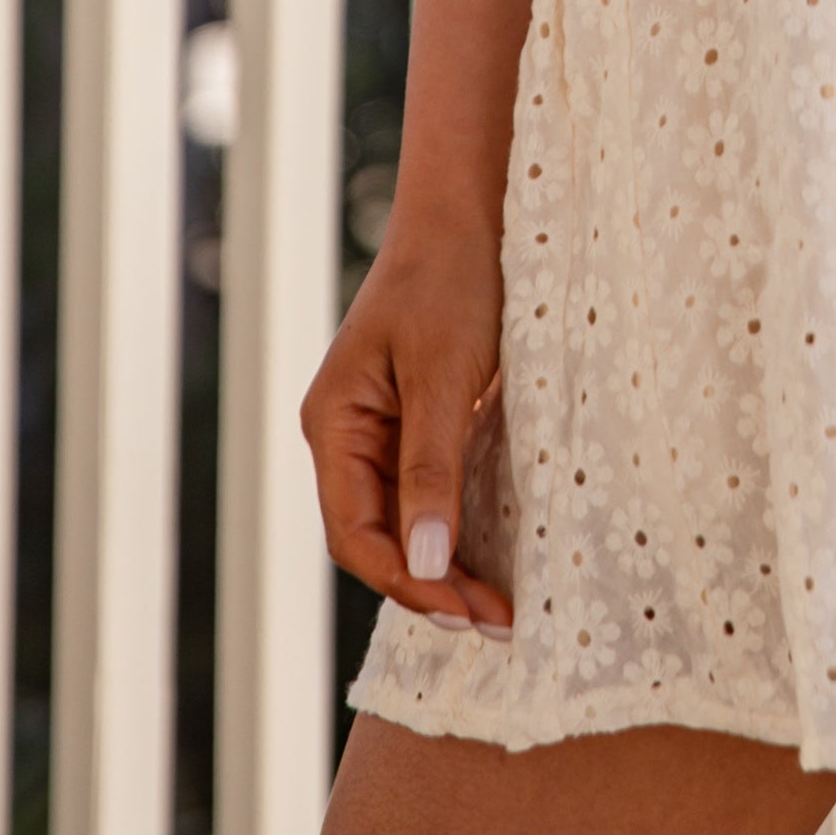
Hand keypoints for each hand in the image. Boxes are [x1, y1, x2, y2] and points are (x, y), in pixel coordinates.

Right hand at [301, 200, 516, 632]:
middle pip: (377, 539)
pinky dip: (461, 532)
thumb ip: (431, 471)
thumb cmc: (452, 279)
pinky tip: (497, 558)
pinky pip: (433, 493)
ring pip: (407, 523)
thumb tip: (426, 567)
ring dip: (448, 569)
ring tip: (500, 610)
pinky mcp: (425, 420)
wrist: (475, 209)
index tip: (465, 615)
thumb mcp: (443, 376)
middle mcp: (350, 435)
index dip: (407, 584)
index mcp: (335, 424)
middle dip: (430, 588)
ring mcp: (386, 429)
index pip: (355, 534)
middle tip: (497, 625)